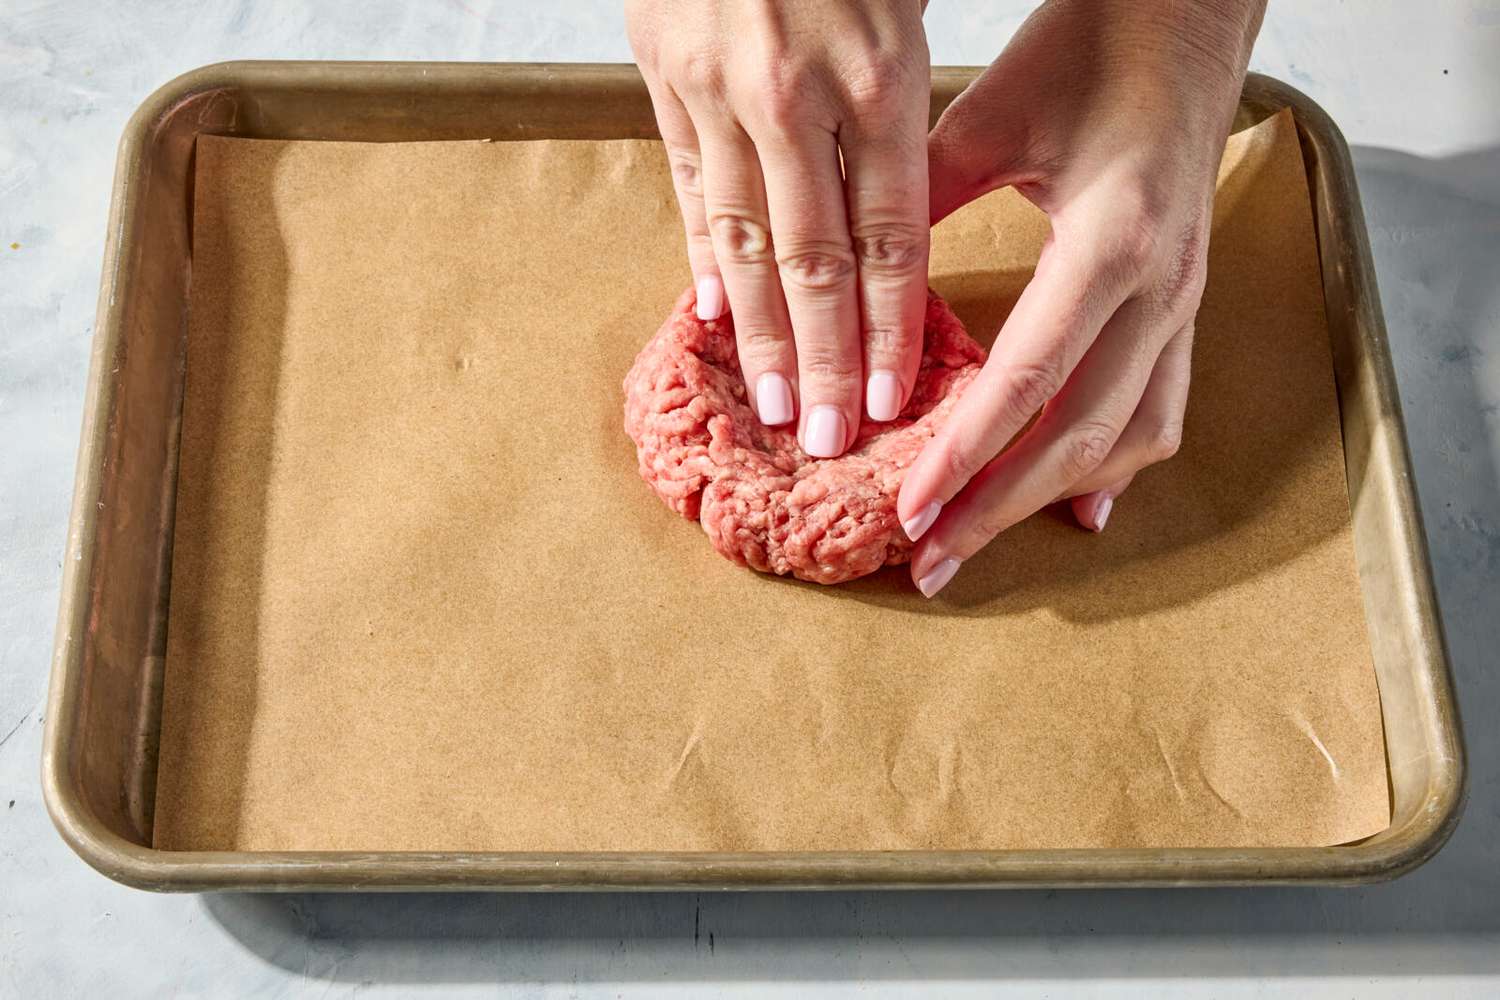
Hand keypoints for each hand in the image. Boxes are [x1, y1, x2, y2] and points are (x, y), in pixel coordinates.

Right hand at [627, 0, 931, 457]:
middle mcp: (795, 92)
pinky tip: (710, 315)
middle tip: (828, 440)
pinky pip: (684, 182)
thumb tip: (906, 222)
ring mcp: (719, 87)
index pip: (891, 233)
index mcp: (879, 72)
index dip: (892, 326)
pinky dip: (698, 254)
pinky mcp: (662, 71)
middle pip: (816, 257)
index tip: (892, 399)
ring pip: (742, 235)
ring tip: (770, 407)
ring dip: (759, 331)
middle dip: (824, 359)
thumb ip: (905, 104)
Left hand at [897, 0, 1265, 596]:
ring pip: (1131, 434)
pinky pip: (1163, 404)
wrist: (1186, 18)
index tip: (911, 511)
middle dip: (1000, 505)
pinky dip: (1117, 463)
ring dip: (1053, 498)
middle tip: (933, 559)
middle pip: (1082, 431)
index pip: (1030, 377)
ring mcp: (1183, 300)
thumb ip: (918, 207)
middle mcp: (1161, 286)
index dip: (967, 454)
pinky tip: (1080, 506)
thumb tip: (847, 287)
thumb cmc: (1090, 50)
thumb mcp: (991, 118)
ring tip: (983, 538)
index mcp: (1112, 241)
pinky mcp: (1184, 303)